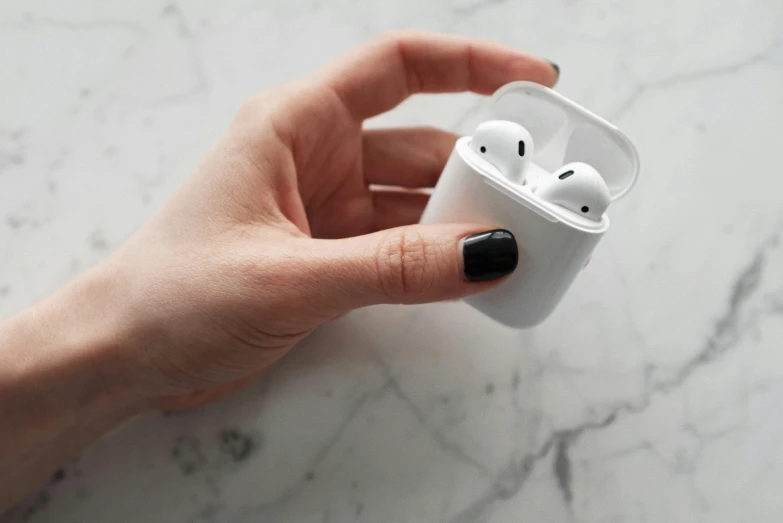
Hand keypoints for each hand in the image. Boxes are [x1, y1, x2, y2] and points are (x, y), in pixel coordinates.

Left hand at [87, 31, 557, 409]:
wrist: (122, 355)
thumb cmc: (176, 297)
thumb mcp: (291, 276)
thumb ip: (394, 268)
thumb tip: (490, 252)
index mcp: (296, 125)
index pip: (398, 67)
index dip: (472, 64)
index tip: (536, 83)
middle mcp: (316, 156)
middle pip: (420, 143)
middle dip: (480, 167)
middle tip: (538, 201)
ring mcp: (325, 208)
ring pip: (414, 199)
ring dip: (461, 219)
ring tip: (516, 246)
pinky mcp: (327, 254)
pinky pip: (399, 244)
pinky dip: (435, 257)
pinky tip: (468, 275)